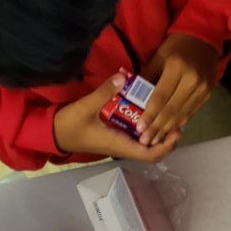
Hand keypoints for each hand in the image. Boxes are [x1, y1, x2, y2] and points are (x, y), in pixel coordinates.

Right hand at [53, 74, 180, 161]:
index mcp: (119, 144)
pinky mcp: (115, 135)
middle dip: (166, 139)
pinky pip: (136, 135)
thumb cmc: (69, 125)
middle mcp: (122, 146)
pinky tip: (150, 112)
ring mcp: (119, 142)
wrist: (53, 133)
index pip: (149, 154)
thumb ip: (104, 92)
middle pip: (152, 151)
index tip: (176, 131)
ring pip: (145, 143)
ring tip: (168, 114)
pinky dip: (146, 127)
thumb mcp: (85, 107)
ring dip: (158, 132)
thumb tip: (123, 77)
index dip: (165, 146)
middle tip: (178, 119)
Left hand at [139, 35, 218, 144]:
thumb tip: (134, 97)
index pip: (160, 97)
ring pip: (182, 114)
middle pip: (172, 109)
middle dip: (157, 128)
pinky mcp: (207, 94)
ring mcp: (202, 89)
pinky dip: (180, 123)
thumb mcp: (158, 56)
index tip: (140, 129)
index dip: (150, 115)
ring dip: (168, 129)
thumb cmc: (176, 45)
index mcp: (176, 67)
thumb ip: (147, 77)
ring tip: (155, 141)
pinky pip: (191, 112)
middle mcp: (192, 80)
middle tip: (145, 141)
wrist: (204, 38)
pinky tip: (170, 132)